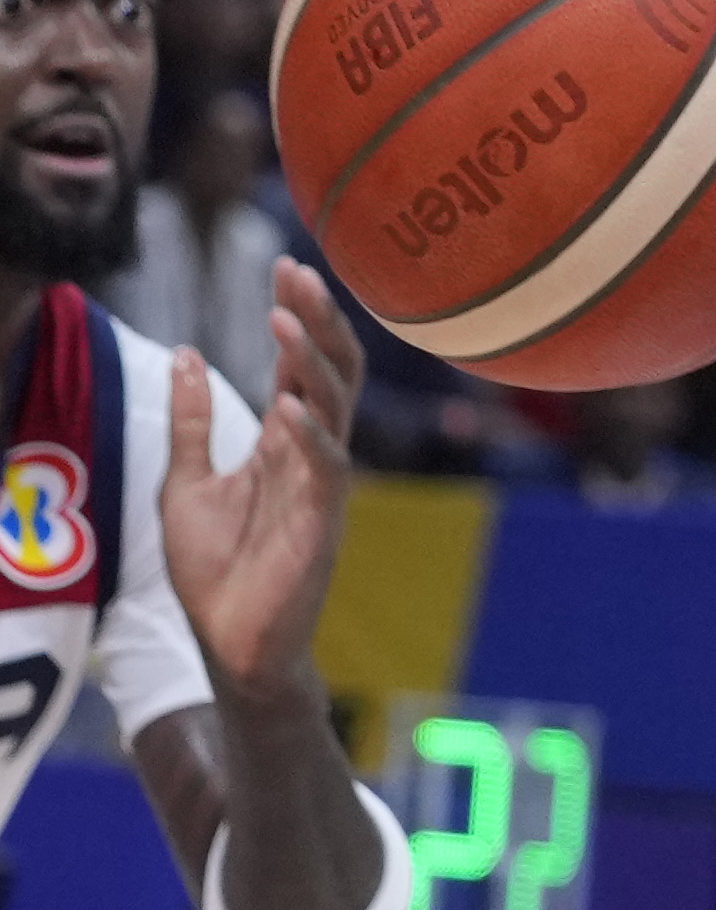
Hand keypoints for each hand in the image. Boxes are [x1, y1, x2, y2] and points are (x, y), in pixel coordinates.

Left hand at [159, 263, 362, 699]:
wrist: (230, 642)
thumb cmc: (216, 569)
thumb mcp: (186, 481)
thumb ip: (193, 422)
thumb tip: (190, 353)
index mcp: (286, 441)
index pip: (301, 364)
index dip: (296, 315)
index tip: (284, 266)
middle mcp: (313, 454)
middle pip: (331, 372)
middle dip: (317, 321)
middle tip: (297, 273)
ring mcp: (322, 487)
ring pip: (334, 409)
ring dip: (311, 362)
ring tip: (283, 318)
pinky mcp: (321, 523)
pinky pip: (325, 469)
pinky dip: (310, 435)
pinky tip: (289, 404)